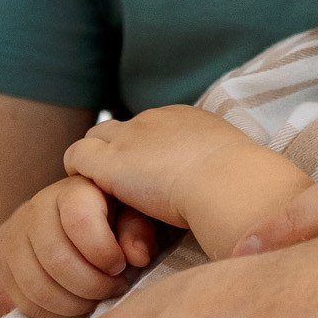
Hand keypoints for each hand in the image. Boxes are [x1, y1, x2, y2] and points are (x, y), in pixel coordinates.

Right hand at [0, 178, 157, 317]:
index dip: (102, 251)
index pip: (78, 220)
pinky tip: (78, 311)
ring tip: (97, 301)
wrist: (80, 226)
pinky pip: (23, 304)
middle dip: (91, 285)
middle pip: (56, 259)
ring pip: (36, 286)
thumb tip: (136, 257)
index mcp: (70, 191)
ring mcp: (12, 240)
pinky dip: (55, 316)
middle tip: (114, 289)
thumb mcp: (135, 214)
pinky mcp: (1, 270)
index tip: (121, 266)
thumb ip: (138, 229)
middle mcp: (35, 210)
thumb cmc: (115, 220)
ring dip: (73, 305)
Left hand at [64, 108, 237, 229]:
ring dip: (96, 162)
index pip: (153, 128)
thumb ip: (221, 169)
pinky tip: (88, 198)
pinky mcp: (109, 161)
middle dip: (119, 152)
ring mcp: (129, 137)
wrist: (228, 181)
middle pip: (123, 129)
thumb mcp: (233, 166)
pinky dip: (79, 173)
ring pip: (96, 137)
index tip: (152, 177)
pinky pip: (76, 156)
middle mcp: (155, 120)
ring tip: (102, 194)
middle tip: (123, 187)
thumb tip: (232, 187)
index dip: (147, 152)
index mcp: (186, 119)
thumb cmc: (241, 183)